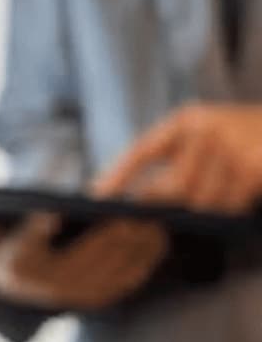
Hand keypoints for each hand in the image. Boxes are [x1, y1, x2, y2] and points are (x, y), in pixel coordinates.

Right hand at [0, 211, 166, 311]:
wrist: (19, 286)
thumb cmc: (5, 246)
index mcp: (15, 267)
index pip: (25, 247)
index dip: (38, 230)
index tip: (54, 210)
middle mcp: (45, 287)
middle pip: (82, 259)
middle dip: (109, 234)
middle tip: (130, 208)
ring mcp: (75, 296)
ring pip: (110, 269)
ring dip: (134, 245)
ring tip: (153, 217)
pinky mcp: (100, 299)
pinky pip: (126, 279)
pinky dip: (144, 259)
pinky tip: (158, 236)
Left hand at [92, 104, 261, 213]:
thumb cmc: (233, 134)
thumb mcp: (200, 132)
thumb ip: (170, 157)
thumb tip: (138, 199)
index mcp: (184, 121)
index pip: (142, 151)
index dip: (117, 175)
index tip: (96, 198)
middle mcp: (206, 130)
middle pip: (173, 186)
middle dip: (164, 207)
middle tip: (153, 221)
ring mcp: (233, 148)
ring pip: (202, 201)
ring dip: (202, 209)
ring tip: (210, 197)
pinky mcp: (255, 168)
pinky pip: (230, 205)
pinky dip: (228, 208)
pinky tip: (235, 196)